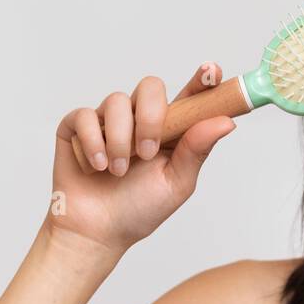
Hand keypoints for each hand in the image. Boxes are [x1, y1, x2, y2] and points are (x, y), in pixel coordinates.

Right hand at [45, 62, 235, 255]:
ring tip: (118, 171)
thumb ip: (197, 149)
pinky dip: (93, 142)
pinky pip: (85, 116)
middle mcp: (139, 119)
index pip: (189, 96)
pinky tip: (96, 167)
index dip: (202, 80)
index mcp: (170, 130)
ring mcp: (108, 120)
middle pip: (150, 87)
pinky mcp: (77, 127)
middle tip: (146, 151)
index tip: (212, 72)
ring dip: (120, 140)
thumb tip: (227, 122)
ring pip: (116, 102)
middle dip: (150, 116)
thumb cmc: (139, 209)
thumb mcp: (176, 183)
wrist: (97, 231)